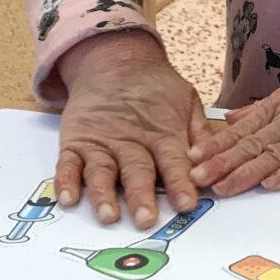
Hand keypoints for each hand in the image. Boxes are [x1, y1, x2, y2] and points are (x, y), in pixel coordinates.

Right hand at [54, 31, 205, 228]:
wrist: (114, 59)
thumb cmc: (156, 87)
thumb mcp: (186, 101)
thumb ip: (199, 132)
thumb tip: (213, 161)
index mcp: (162, 134)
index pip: (173, 162)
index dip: (180, 183)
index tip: (187, 205)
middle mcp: (131, 141)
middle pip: (137, 171)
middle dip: (142, 196)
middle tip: (146, 219)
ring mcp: (101, 142)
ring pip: (102, 171)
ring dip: (103, 194)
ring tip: (108, 215)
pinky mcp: (76, 141)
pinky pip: (68, 164)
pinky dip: (65, 181)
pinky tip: (67, 198)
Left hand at [188, 50, 279, 195]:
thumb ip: (260, 109)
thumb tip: (229, 119)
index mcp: (279, 107)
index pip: (241, 130)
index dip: (217, 145)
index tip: (192, 158)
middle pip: (252, 143)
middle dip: (222, 162)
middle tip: (197, 178)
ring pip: (275, 154)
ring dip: (247, 171)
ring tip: (224, 186)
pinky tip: (272, 183)